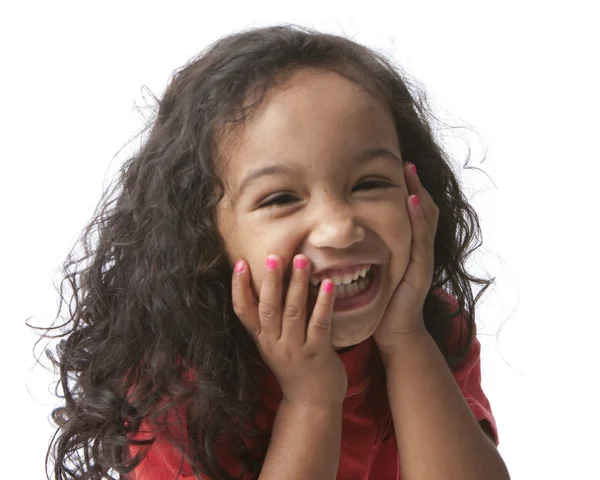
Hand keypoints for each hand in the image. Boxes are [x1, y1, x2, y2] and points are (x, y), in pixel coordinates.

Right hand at [231, 254, 347, 405]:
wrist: (311, 403)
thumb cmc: (295, 366)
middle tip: (274, 256)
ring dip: (297, 284)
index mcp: (262, 339)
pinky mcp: (318, 354)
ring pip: (294, 312)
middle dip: (271, 281)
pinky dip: (323, 303)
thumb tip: (270, 280)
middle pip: (268, 308)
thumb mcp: (274, 344)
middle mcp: (275, 344)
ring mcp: (296, 349)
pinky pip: (320, 324)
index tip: (238, 263)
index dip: (239, 288)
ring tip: (302, 260)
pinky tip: (327, 284)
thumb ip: (270, 319)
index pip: (243, 312)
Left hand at [373, 162, 439, 356]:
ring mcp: (423, 259)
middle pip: (424, 211)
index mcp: (409, 250)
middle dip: (417, 185)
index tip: (398, 169)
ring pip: (427, 220)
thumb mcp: (373, 272)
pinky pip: (422, 239)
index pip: (413, 214)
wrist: (394, 333)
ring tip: (412, 173)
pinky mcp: (421, 270)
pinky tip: (411, 202)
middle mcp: (420, 251)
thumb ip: (365, 253)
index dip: (409, 191)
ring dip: (419, 194)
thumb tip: (340, 235)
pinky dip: (418, 219)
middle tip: (407, 163)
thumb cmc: (379, 304)